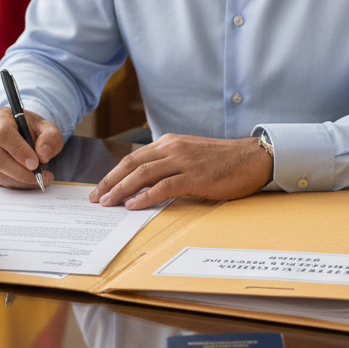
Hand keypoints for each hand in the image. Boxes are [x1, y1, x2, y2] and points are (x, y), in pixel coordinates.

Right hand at [0, 105, 64, 188]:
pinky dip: (16, 184)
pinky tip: (29, 180)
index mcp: (0, 116)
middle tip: (41, 177)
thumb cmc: (34, 129)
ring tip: (40, 179)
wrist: (24, 134)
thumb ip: (50, 139)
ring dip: (21, 181)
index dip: (18, 150)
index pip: (3, 134)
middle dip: (20, 172)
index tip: (35, 163)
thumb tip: (43, 155)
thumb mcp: (48, 129)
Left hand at [88, 135, 272, 209]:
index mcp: (169, 142)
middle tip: (96, 197)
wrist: (251, 157)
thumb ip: (169, 164)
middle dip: (110, 181)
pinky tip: (134, 205)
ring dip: (122, 189)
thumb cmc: (221, 160)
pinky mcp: (194, 176)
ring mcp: (183, 161)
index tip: (100, 187)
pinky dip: (146, 196)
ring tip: (109, 202)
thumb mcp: (189, 155)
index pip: (133, 157)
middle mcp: (172, 148)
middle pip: (132, 164)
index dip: (114, 173)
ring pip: (143, 174)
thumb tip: (146, 183)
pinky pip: (164, 186)